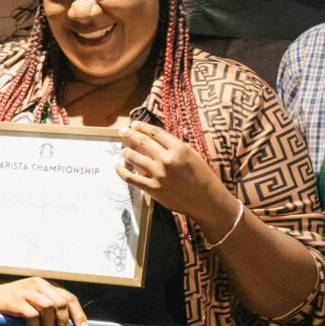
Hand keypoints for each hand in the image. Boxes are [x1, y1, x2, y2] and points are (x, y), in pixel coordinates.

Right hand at [0, 276, 87, 325]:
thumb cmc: (14, 302)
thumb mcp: (33, 299)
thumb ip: (49, 306)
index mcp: (45, 284)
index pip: (68, 297)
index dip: (78, 314)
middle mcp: (37, 284)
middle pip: (61, 303)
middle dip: (64, 323)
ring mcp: (26, 291)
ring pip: (49, 308)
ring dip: (49, 325)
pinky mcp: (15, 300)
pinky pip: (32, 315)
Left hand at [118, 118, 232, 228]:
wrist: (207, 201)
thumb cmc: (203, 177)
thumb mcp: (192, 155)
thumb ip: (174, 147)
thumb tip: (155, 139)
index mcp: (179, 149)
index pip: (155, 132)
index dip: (142, 126)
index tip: (135, 124)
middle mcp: (167, 159)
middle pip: (142, 141)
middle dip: (129, 134)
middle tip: (122, 131)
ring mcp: (158, 174)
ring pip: (134, 157)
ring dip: (126, 151)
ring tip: (124, 150)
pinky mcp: (153, 188)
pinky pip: (130, 177)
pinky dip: (121, 171)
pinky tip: (117, 167)